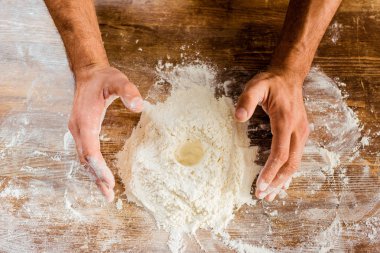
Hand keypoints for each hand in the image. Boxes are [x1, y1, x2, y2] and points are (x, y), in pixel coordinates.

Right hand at [68, 65, 142, 201]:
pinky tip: (99, 175)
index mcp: (85, 119)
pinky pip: (85, 154)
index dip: (99, 167)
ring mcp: (77, 130)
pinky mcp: (81, 131)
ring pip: (83, 159)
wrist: (88, 74)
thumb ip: (128, 91)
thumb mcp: (118, 80)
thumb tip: (139, 106)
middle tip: (109, 196)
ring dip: (93, 176)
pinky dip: (91, 167)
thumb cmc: (103, 78)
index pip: (90, 149)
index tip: (109, 181)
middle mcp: (78, 128)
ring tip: (106, 193)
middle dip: (97, 178)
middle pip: (85, 159)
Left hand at [235, 69, 308, 201]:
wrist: (289, 77)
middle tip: (263, 196)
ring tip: (271, 195)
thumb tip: (238, 117)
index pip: (280, 154)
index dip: (270, 172)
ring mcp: (302, 132)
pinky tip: (282, 182)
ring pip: (296, 162)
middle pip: (291, 163)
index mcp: (286, 121)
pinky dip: (288, 171)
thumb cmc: (271, 83)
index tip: (260, 185)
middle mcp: (298, 130)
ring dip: (283, 180)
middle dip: (277, 182)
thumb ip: (246, 100)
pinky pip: (296, 156)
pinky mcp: (301, 133)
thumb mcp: (256, 86)